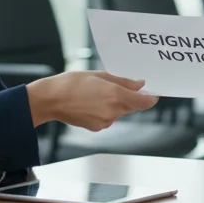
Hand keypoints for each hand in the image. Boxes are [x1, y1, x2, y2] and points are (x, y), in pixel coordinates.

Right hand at [27, 70, 159, 130]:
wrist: (50, 100)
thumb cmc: (71, 83)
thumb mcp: (99, 75)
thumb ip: (122, 81)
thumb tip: (139, 85)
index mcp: (115, 95)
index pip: (144, 102)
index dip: (151, 98)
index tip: (153, 94)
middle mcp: (113, 110)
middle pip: (131, 106)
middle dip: (129, 98)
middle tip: (117, 87)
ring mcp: (105, 121)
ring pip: (119, 112)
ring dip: (114, 104)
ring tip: (96, 93)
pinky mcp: (97, 127)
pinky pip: (108, 118)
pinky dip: (105, 111)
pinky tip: (91, 103)